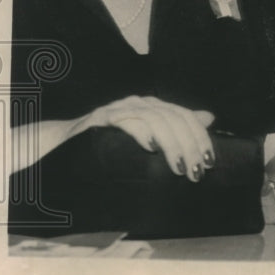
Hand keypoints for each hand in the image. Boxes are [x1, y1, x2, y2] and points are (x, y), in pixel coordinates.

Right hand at [76, 96, 215, 181]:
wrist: (64, 143)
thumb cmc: (110, 143)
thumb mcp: (148, 137)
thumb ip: (176, 128)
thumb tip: (209, 117)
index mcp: (154, 107)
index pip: (184, 116)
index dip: (200, 138)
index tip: (209, 162)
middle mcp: (140, 103)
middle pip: (174, 118)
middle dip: (189, 145)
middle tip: (196, 171)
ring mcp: (121, 108)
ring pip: (155, 119)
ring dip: (171, 144)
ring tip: (179, 167)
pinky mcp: (102, 118)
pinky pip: (126, 120)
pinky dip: (141, 132)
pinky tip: (151, 148)